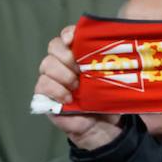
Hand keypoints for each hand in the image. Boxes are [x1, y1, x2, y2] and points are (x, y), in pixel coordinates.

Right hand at [35, 25, 123, 150]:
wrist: (104, 127)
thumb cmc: (108, 100)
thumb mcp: (113, 79)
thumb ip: (110, 62)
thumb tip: (120, 47)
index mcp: (78, 55)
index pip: (67, 35)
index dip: (68, 34)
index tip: (73, 39)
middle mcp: (63, 64)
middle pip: (54, 47)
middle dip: (67, 56)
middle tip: (80, 70)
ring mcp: (52, 79)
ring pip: (46, 64)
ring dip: (62, 74)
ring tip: (76, 86)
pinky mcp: (46, 96)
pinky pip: (42, 85)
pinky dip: (55, 90)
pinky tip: (68, 98)